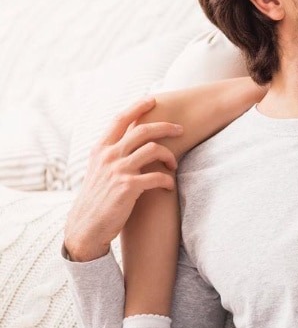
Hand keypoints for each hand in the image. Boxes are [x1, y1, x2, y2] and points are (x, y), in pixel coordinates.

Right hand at [64, 98, 182, 261]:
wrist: (86, 227)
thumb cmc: (98, 197)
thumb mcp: (98, 170)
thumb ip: (113, 153)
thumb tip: (131, 137)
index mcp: (100, 149)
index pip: (120, 119)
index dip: (137, 107)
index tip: (153, 99)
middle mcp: (108, 156)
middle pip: (143, 130)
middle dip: (166, 126)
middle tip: (181, 129)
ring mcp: (118, 170)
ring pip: (153, 150)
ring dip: (170, 156)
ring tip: (174, 165)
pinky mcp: (128, 187)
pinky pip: (157, 176)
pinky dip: (167, 180)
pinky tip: (169, 185)